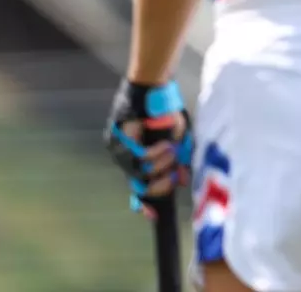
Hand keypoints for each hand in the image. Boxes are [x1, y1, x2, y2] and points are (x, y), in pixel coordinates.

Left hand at [104, 79, 192, 207]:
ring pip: (140, 173)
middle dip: (160, 186)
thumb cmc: (166, 107)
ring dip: (161, 167)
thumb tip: (182, 179)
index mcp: (136, 157)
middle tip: (174, 178)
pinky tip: (167, 147)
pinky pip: (139, 158)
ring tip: (172, 153)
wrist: (153, 83)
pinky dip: (156, 156)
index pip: (138, 186)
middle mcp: (123, 156)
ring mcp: (119, 149)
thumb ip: (178, 157)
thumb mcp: (176, 136)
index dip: (147, 203)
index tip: (155, 216)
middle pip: (139, 185)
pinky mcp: (120, 140)